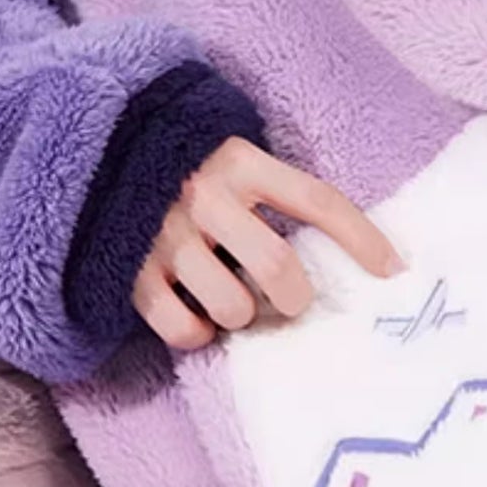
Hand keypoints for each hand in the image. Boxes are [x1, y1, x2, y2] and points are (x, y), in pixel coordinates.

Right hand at [132, 138, 401, 350]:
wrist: (93, 153)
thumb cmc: (186, 164)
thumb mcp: (235, 155)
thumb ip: (276, 187)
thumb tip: (345, 244)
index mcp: (241, 161)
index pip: (318, 201)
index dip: (362, 239)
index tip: (393, 271)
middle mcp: (204, 195)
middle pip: (277, 267)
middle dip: (295, 297)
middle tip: (291, 300)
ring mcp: (164, 235)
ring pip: (232, 305)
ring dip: (243, 315)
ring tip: (234, 300)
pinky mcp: (131, 271)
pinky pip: (182, 329)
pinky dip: (198, 334)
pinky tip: (199, 317)